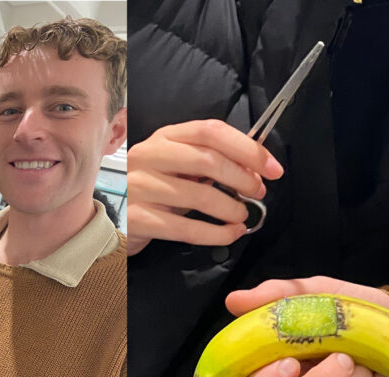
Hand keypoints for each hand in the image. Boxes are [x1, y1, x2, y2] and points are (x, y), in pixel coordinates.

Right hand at [126, 119, 283, 254]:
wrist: (116, 217)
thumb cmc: (154, 190)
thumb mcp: (178, 167)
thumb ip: (209, 161)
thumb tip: (254, 168)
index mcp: (164, 137)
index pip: (210, 131)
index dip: (246, 148)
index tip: (271, 167)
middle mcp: (149, 156)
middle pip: (207, 160)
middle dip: (242, 178)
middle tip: (257, 192)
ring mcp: (140, 187)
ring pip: (200, 197)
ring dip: (231, 208)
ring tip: (242, 215)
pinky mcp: (139, 219)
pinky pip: (187, 229)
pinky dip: (218, 234)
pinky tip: (231, 233)